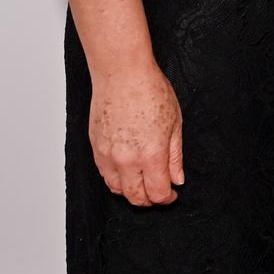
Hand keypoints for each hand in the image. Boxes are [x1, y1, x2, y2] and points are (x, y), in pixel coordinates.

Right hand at [89, 63, 183, 206]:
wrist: (122, 73)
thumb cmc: (150, 89)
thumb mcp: (174, 122)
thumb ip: (175, 155)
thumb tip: (177, 178)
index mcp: (151, 154)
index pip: (157, 193)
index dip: (167, 198)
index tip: (172, 194)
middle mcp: (127, 160)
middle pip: (136, 198)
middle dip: (149, 200)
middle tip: (158, 192)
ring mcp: (108, 155)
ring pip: (117, 189)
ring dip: (131, 192)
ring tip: (142, 182)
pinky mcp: (96, 148)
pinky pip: (105, 175)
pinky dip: (116, 179)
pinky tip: (126, 170)